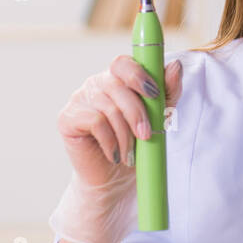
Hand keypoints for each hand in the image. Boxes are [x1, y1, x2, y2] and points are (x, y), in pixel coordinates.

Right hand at [57, 56, 183, 188]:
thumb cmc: (135, 145)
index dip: (138, 75)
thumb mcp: (159, 118)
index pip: (123, 63)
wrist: (113, 179)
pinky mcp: (67, 117)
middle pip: (118, 86)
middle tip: (146, 136)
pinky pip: (94, 122)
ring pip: (108, 108)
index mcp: (117, 79)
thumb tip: (175, 66)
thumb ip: (167, 92)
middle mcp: (96, 84)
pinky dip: (110, 141)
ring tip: (130, 154)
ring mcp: (79, 98)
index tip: (154, 94)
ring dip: (125, 134)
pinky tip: (114, 154)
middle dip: (137, 113)